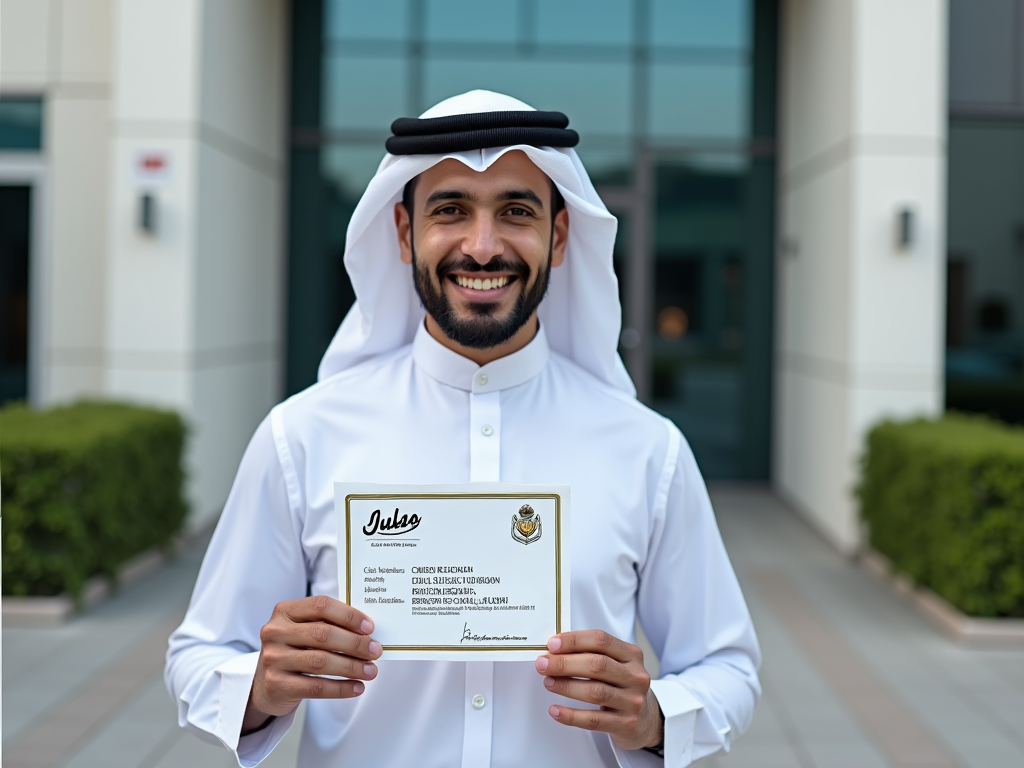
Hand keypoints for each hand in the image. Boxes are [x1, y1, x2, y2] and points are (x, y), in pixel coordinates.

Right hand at [242, 596, 381, 734]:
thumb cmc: (295, 651)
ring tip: (371, 671)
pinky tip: (357, 687)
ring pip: (320, 661)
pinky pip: (315, 687)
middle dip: (355, 643)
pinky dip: (341, 688)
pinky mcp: (276, 684)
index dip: (349, 616)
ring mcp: (273, 658)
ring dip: (352, 667)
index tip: (370, 627)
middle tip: (375, 651)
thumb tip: (368, 632)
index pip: (321, 606)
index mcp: (285, 611)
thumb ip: (329, 625)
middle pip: (323, 634)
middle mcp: (275, 632)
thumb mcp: (305, 631)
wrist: (265, 685)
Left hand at [535, 630, 663, 750]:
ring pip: (595, 691)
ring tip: (548, 682)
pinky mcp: (626, 724)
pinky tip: (555, 710)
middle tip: (543, 664)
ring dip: (566, 686)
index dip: (574, 640)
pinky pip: (594, 720)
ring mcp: (633, 701)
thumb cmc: (622, 686)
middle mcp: (635, 676)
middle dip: (565, 663)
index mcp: (632, 655)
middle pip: (597, 665)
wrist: (646, 720)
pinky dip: (571, 715)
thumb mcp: (617, 664)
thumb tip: (555, 650)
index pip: (601, 640)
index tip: (552, 644)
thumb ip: (592, 654)